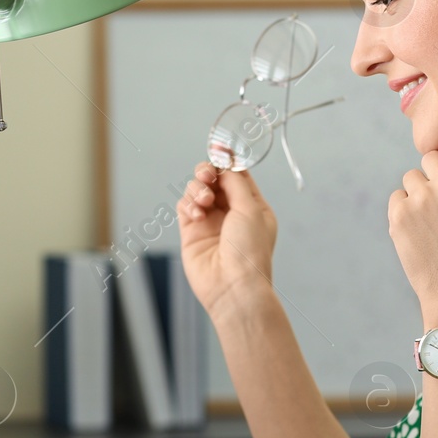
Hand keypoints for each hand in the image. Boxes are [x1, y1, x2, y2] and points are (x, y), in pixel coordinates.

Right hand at [176, 161, 277, 318]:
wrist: (232, 287)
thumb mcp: (251, 209)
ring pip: (196, 190)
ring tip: (203, 202)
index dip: (227, 161)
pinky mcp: (191, 231)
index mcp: (253, 207)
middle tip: (206, 176)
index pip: (237, 175)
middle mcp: (231, 212)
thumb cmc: (249, 252)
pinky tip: (197, 215)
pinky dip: (188, 204)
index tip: (218, 150)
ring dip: (197, 189)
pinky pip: (184, 205)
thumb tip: (225, 161)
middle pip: (214, 179)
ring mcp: (210, 222)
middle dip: (208, 172)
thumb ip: (235, 182)